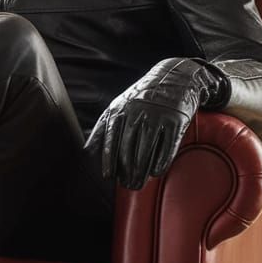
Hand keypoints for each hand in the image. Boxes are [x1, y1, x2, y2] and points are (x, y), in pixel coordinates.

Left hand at [84, 57, 226, 189]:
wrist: (175, 77)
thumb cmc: (142, 98)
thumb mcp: (119, 107)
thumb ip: (103, 128)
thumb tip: (86, 152)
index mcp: (120, 109)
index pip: (111, 139)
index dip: (109, 160)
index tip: (109, 177)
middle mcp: (137, 112)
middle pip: (129, 148)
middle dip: (127, 171)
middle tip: (128, 185)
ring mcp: (157, 115)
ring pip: (146, 150)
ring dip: (142, 170)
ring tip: (139, 182)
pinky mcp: (176, 120)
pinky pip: (167, 147)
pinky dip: (161, 162)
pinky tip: (156, 172)